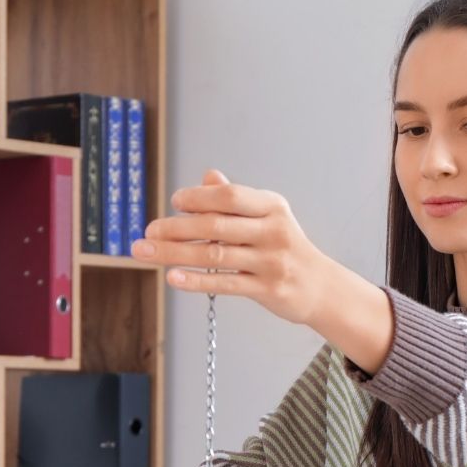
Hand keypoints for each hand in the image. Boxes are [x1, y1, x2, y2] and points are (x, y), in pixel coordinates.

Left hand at [131, 168, 342, 326]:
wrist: (321, 287)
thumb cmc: (286, 247)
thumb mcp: (269, 217)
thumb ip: (238, 199)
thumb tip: (208, 177)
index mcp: (272, 206)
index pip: (230, 196)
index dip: (199, 197)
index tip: (175, 201)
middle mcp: (273, 231)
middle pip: (215, 226)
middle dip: (176, 227)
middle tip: (148, 231)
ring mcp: (270, 261)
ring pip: (214, 256)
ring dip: (174, 253)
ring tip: (145, 252)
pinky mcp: (267, 289)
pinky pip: (224, 283)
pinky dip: (195, 281)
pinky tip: (172, 277)